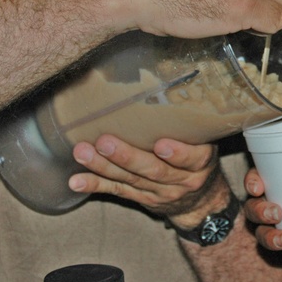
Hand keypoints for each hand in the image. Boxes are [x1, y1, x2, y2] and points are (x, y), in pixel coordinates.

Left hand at [69, 135, 219, 215]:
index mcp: (199, 162)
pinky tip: (76, 182)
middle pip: (153, 170)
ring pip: (130, 180)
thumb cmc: (197, 158)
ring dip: (104, 167)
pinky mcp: (142, 198)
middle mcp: (180, 180)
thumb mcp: (205, 141)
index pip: (191, 158)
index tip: (160, 144)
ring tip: (82, 153)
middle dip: (127, 157)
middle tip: (105, 142)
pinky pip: (117, 191)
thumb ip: (187, 124)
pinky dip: (96, 185)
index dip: (177, 153)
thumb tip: (163, 81)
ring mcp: (160, 192)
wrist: (199, 200)